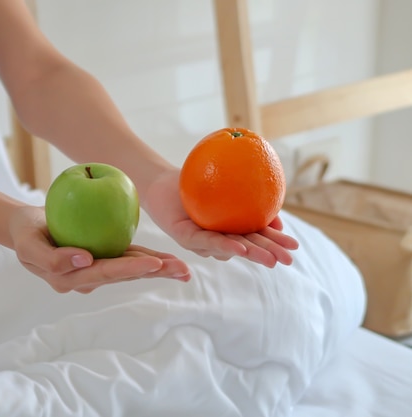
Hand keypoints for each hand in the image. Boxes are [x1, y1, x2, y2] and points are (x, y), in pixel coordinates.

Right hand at [8, 206, 190, 293]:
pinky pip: (127, 257)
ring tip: (184, 269)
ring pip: (130, 269)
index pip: (103, 273)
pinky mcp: (103, 257)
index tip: (152, 263)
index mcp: (70, 279)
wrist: (27, 228)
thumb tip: (85, 260)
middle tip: (182, 269)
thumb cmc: (25, 234)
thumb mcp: (28, 246)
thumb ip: (51, 259)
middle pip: (124, 275)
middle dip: (154, 272)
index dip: (128, 269)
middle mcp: (87, 279)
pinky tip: (169, 260)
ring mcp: (97, 270)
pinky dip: (148, 258)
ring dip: (158, 269)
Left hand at [142, 169, 298, 267]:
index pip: (256, 237)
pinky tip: (240, 248)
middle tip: (287, 260)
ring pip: (229, 249)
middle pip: (246, 248)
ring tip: (269, 258)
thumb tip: (275, 198)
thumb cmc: (195, 182)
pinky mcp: (185, 238)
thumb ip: (249, 194)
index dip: (275, 244)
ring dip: (251, 253)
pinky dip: (224, 246)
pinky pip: (206, 242)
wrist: (160, 182)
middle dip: (268, 255)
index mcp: (229, 229)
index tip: (294, 248)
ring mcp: (201, 241)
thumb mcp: (227, 185)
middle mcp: (216, 240)